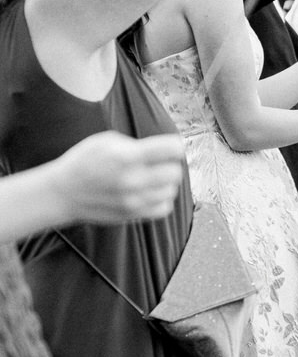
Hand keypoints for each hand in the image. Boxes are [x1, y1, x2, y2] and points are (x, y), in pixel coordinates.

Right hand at [49, 132, 185, 223]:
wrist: (62, 192)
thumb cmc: (85, 161)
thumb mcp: (106, 141)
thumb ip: (138, 144)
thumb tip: (164, 150)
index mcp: (127, 157)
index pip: (173, 149)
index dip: (174, 146)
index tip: (168, 146)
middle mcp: (133, 180)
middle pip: (175, 172)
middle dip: (169, 165)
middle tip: (157, 163)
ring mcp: (133, 200)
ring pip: (171, 190)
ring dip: (165, 183)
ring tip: (150, 178)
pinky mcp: (133, 215)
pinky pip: (165, 208)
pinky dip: (161, 200)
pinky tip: (149, 192)